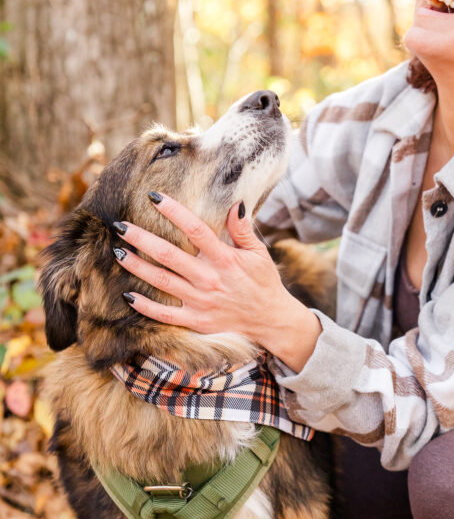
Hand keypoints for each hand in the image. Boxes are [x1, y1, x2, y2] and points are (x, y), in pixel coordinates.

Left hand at [114, 193, 320, 369]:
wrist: (271, 321)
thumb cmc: (264, 283)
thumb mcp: (259, 253)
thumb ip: (243, 230)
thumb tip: (234, 203)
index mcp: (225, 259)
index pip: (195, 229)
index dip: (174, 211)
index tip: (154, 197)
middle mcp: (209, 279)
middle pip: (169, 255)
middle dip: (141, 238)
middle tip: (120, 226)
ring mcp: (201, 302)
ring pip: (161, 281)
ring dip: (136, 267)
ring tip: (117, 253)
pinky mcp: (196, 321)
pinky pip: (165, 315)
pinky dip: (145, 306)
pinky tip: (127, 295)